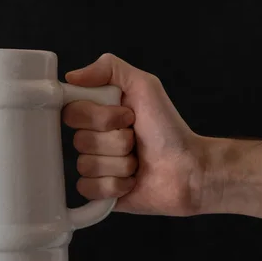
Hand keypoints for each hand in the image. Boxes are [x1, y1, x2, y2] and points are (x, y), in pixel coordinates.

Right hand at [63, 53, 206, 215]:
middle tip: (136, 139)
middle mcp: (92, 139)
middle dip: (116, 141)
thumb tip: (71, 76)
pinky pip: (89, 188)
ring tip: (138, 162)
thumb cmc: (169, 129)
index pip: (72, 112)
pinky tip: (132, 181)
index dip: (100, 117)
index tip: (127, 116)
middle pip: (79, 141)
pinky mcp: (99, 192)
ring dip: (120, 164)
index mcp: (97, 113)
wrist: (190, 169)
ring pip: (86, 165)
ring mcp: (95, 166)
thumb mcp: (145, 86)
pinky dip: (115, 185)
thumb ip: (109, 69)